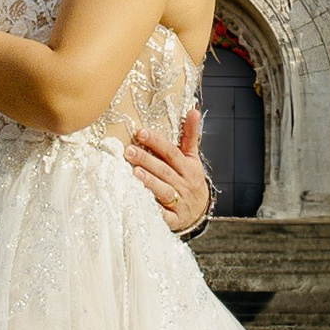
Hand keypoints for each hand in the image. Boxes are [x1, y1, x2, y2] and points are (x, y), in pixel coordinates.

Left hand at [125, 107, 213, 234]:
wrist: (201, 211)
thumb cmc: (190, 179)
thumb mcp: (193, 158)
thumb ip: (190, 136)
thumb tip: (193, 110)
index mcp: (189, 167)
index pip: (172, 152)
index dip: (157, 142)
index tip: (141, 132)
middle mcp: (185, 184)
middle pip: (165, 170)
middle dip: (146, 160)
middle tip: (128, 151)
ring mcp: (180, 202)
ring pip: (164, 191)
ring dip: (150, 182)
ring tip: (134, 172)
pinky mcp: (175, 219)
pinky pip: (164, 216)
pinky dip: (154, 211)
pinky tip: (140, 203)